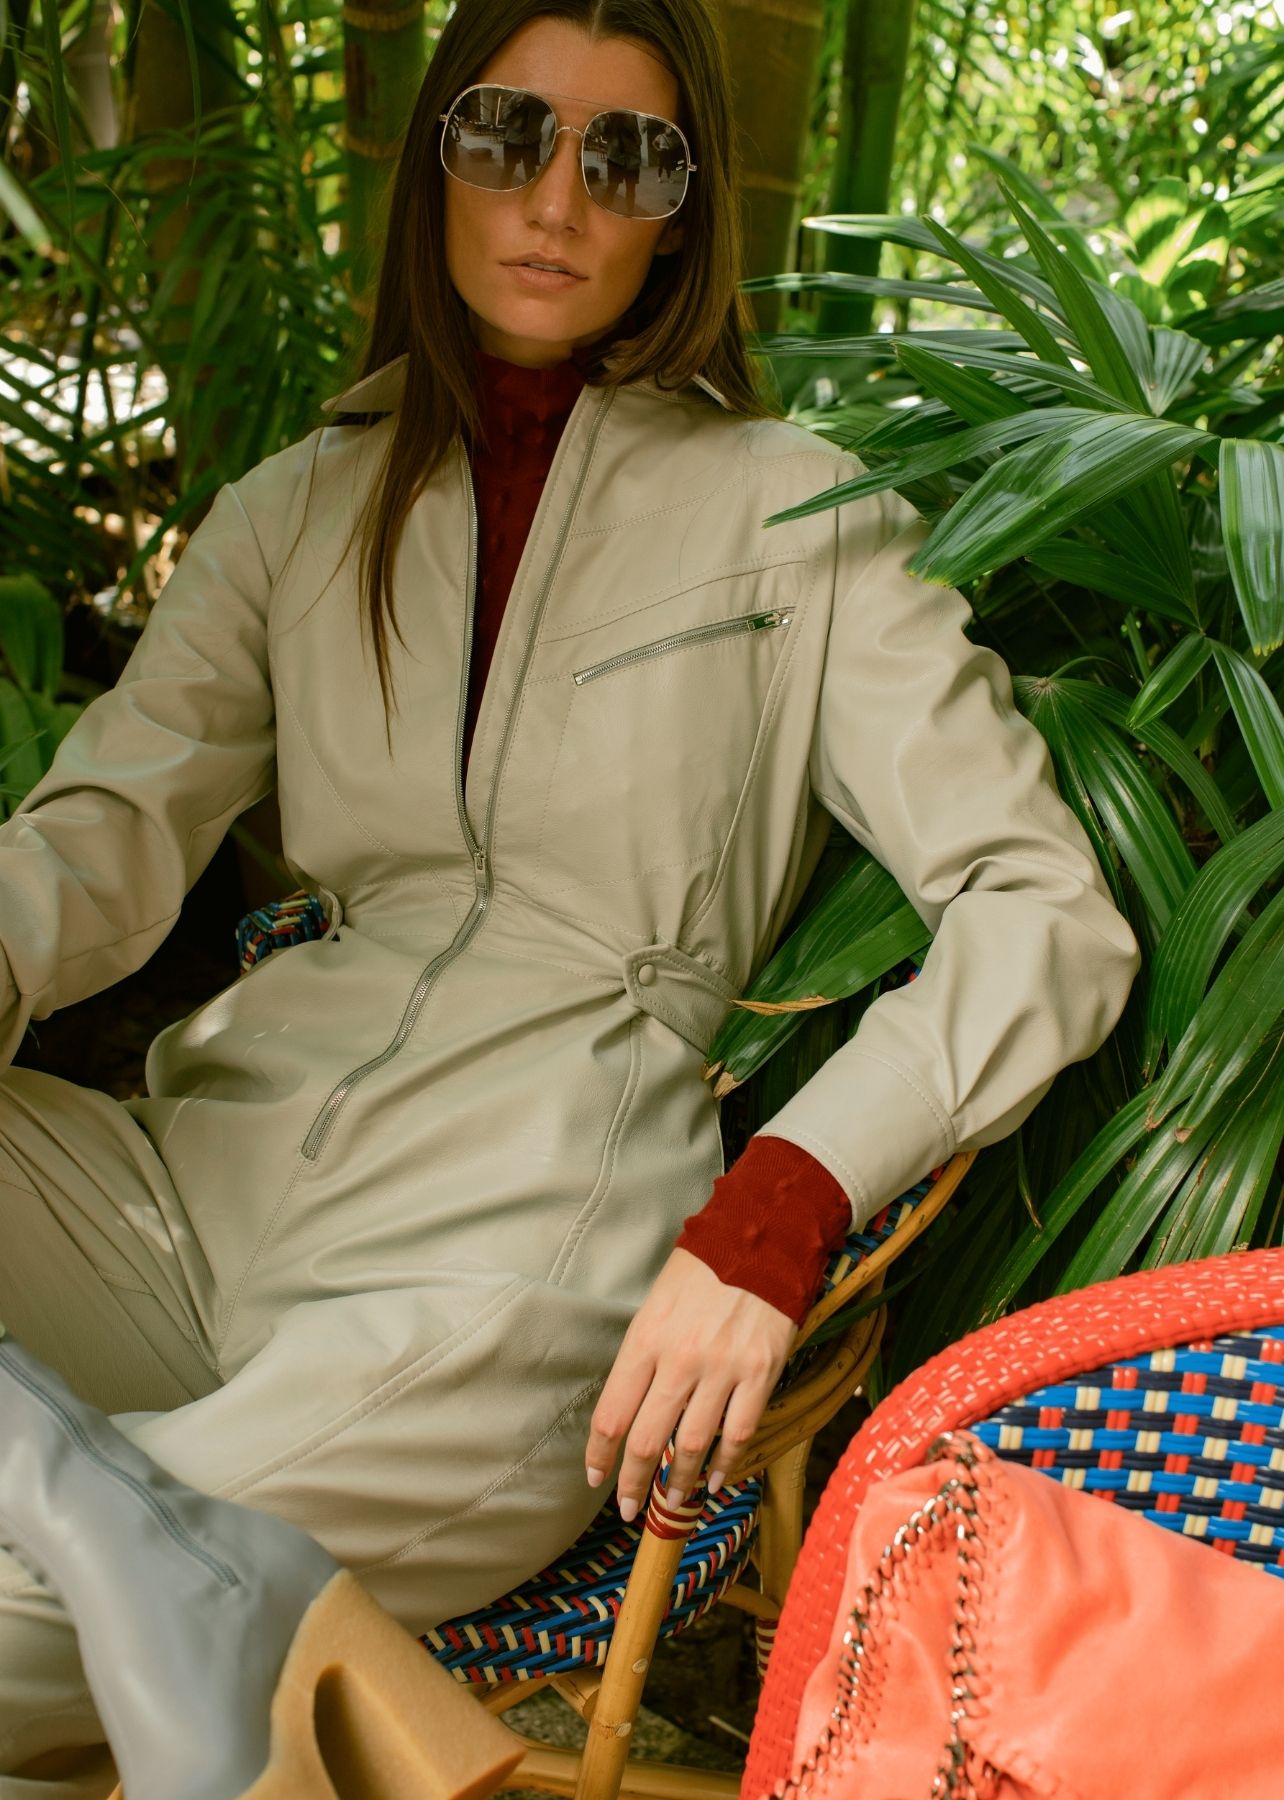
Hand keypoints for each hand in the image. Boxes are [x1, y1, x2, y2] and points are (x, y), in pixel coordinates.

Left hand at [585, 1247, 796, 1520]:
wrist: (762, 1239)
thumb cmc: (704, 1267)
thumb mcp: (656, 1303)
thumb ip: (645, 1354)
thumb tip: (634, 1405)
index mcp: (646, 1339)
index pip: (612, 1413)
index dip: (600, 1454)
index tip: (596, 1476)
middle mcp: (680, 1360)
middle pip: (647, 1439)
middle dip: (633, 1482)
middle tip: (628, 1507)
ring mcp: (723, 1369)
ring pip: (692, 1445)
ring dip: (678, 1481)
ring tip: (672, 1501)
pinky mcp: (760, 1373)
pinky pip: (738, 1432)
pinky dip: (724, 1463)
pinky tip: (715, 1479)